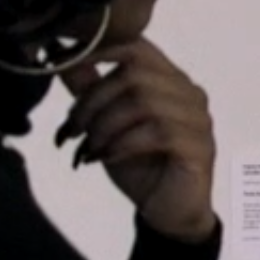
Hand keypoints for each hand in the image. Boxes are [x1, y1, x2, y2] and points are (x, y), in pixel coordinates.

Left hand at [55, 39, 218, 243]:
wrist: (169, 213)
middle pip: (134, 74)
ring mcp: (198, 118)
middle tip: (70, 131)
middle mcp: (188, 92)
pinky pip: (156, 133)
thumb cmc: (140, 166)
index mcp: (169, 79)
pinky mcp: (199, 146)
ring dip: (104, 126)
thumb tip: (60, 56)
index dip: (98, 48)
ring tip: (87, 149)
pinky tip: (105, 158)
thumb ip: (88, 89)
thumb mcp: (104, 124)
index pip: (137, 46)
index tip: (59, 62)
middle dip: (92, 101)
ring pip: (143, 102)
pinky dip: (122, 145)